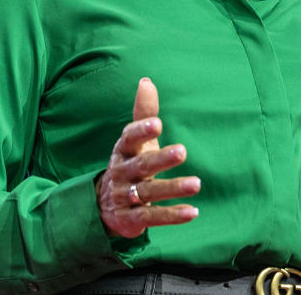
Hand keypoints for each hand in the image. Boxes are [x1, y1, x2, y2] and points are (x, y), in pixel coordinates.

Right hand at [96, 77, 200, 238]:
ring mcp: (125, 197)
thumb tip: (146, 81)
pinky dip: (172, 216)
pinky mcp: (130, 220)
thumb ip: (143, 113)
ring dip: (173, 188)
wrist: (104, 205)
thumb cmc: (129, 164)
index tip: (157, 123)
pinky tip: (193, 212)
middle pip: (142, 165)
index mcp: (123, 151)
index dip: (141, 131)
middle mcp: (122, 173)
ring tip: (196, 183)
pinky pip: (152, 217)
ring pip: (149, 193)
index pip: (130, 138)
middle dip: (161, 159)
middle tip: (182, 151)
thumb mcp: (134, 140)